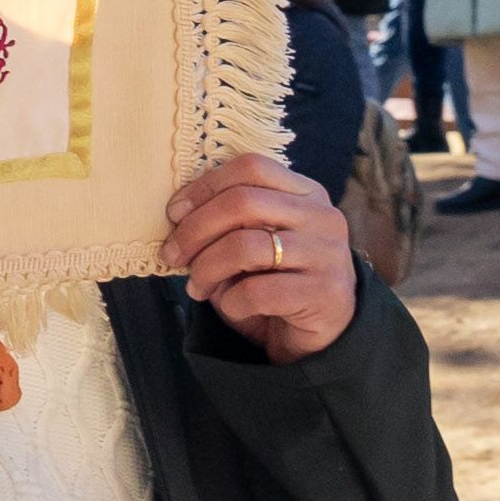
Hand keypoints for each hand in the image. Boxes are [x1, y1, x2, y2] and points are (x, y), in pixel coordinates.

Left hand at [162, 151, 355, 361]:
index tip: (174, 213)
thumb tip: (179, 214)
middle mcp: (322, 217)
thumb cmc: (279, 280)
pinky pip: (257, 292)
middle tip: (172, 255)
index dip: (204, 187)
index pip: (251, 168)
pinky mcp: (324, 294)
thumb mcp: (255, 241)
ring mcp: (327, 254)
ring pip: (244, 246)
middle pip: (242, 203)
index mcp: (306, 193)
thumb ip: (230, 221)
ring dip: (206, 269)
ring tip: (197, 287)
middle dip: (194, 230)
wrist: (327, 332)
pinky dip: (232, 302)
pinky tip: (233, 308)